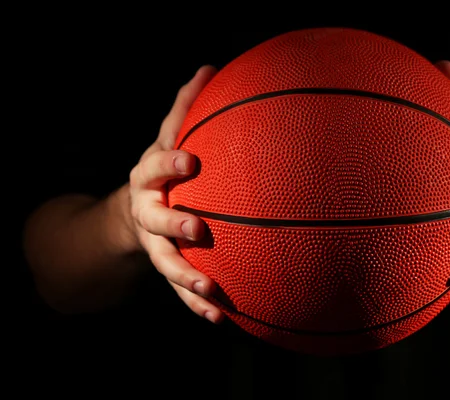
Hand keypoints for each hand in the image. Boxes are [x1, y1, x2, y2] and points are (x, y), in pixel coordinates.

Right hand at [128, 65, 223, 322]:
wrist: (137, 208)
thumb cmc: (164, 168)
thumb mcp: (170, 135)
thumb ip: (187, 107)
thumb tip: (210, 66)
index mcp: (149, 175)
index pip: (155, 165)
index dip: (168, 163)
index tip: (191, 160)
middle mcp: (148, 210)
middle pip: (155, 219)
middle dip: (174, 224)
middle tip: (199, 229)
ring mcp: (155, 243)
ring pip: (165, 262)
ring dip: (186, 277)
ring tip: (210, 289)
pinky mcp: (167, 265)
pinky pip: (179, 290)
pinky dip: (197, 304)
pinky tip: (222, 318)